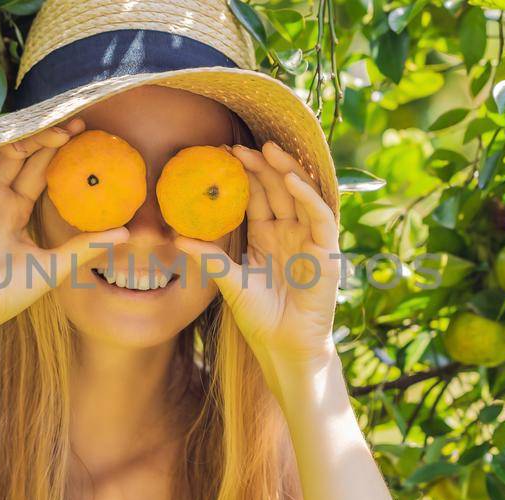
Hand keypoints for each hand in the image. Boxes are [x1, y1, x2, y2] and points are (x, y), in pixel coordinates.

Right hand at [0, 118, 128, 338]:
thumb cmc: (9, 294)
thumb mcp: (55, 266)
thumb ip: (85, 246)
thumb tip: (127, 233)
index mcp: (16, 208)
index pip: (38, 167)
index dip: (57, 148)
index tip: (84, 134)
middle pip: (19, 151)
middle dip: (43, 134)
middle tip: (72, 128)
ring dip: (14, 139)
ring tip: (39, 141)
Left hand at [176, 142, 341, 374]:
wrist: (285, 348)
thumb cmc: (260, 318)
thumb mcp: (231, 283)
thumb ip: (210, 259)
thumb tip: (177, 237)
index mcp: (268, 236)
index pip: (257, 196)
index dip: (243, 175)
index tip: (221, 155)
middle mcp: (290, 232)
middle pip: (278, 189)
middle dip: (261, 165)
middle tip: (239, 146)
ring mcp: (310, 239)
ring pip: (301, 195)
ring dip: (286, 170)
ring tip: (267, 149)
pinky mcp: (327, 252)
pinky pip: (321, 216)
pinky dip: (308, 197)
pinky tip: (291, 181)